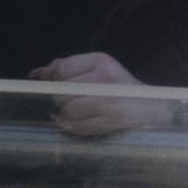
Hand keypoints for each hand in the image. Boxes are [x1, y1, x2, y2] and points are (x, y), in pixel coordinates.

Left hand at [34, 50, 175, 138]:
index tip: (59, 84)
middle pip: (62, 91)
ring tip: (78, 111)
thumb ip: (66, 67)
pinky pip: (76, 126)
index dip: (55, 79)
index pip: (62, 69)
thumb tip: (37, 74)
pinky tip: (80, 121)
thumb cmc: (119, 86)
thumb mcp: (96, 68)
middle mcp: (106, 79)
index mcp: (101, 61)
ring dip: (67, 113)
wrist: (150, 107)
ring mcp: (109, 101)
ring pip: (68, 110)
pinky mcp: (110, 120)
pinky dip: (72, 125)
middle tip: (72, 100)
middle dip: (61, 98)